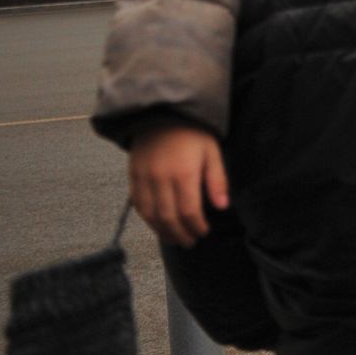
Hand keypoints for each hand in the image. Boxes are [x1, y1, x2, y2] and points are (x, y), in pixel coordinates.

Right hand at [129, 121, 228, 246]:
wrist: (162, 112)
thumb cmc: (193, 132)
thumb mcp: (212, 151)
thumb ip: (217, 180)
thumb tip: (222, 207)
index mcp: (184, 173)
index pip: (188, 211)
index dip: (196, 226)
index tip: (203, 232)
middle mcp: (161, 179)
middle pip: (168, 217)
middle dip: (180, 234)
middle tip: (190, 242)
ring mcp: (144, 179)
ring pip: (150, 215)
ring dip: (162, 231)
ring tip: (175, 239)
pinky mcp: (133, 176)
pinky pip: (138, 204)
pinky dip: (147, 219)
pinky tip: (157, 225)